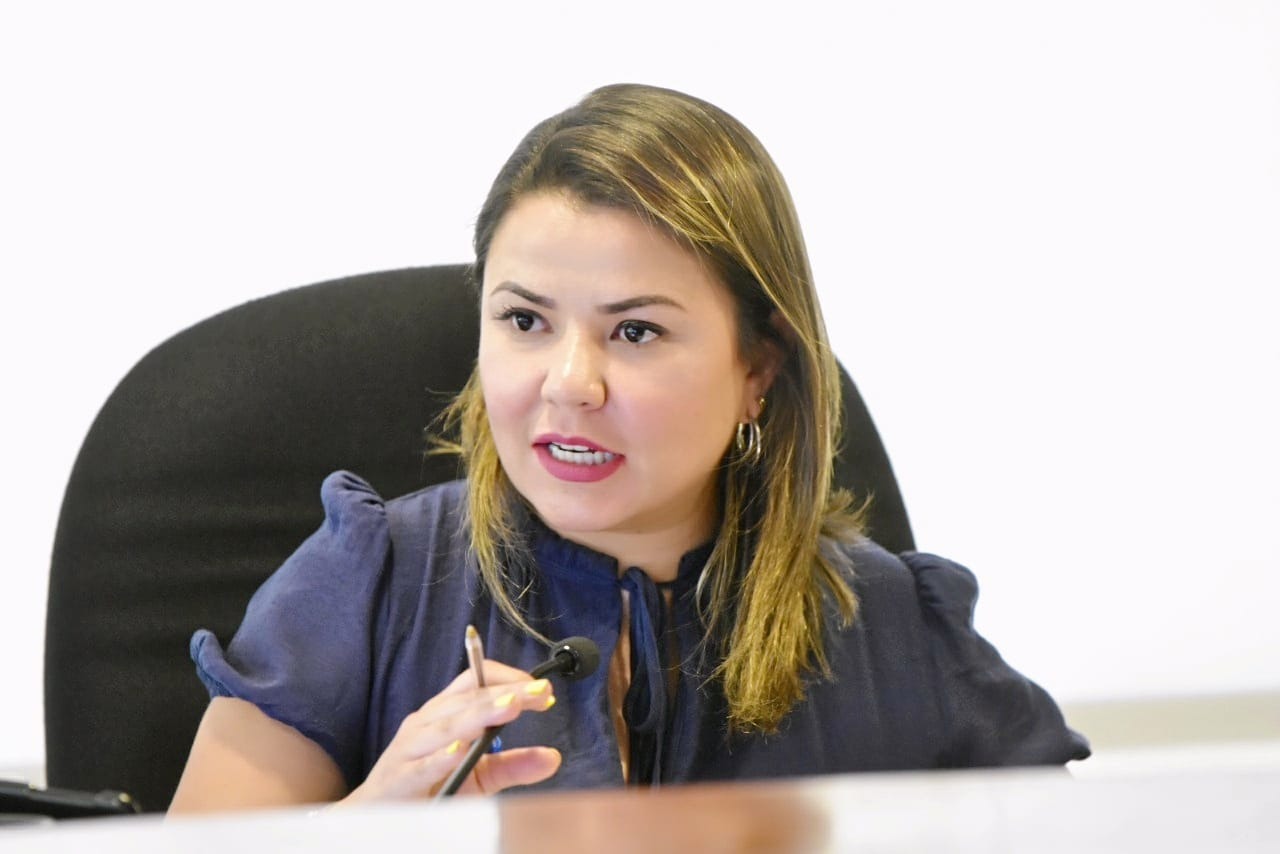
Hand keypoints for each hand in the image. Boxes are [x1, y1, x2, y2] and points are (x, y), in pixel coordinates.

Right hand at [339, 661, 559, 803]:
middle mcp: (425, 723)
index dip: (508, 679)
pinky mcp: (399, 779)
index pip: (475, 681)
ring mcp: (409, 749)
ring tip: (510, 706)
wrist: (374, 815)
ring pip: (446, 725)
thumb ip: (512, 766)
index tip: (542, 688)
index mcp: (443, 713)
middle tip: (538, 692)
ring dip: (479, 713)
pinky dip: (440, 756)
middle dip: (505, 693)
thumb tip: (553, 758)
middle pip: (466, 699)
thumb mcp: (477, 776)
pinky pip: (422, 765)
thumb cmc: (430, 787)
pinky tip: (460, 749)